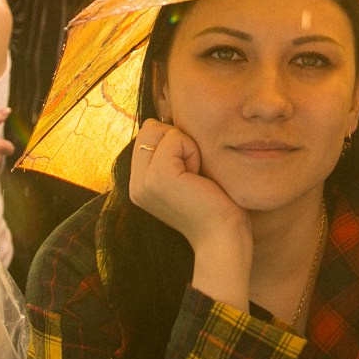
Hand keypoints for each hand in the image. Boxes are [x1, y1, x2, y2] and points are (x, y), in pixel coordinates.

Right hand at [129, 120, 249, 306]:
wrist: (223, 237)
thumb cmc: (214, 206)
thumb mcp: (184, 177)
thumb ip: (168, 155)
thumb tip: (168, 121)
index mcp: (139, 185)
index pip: (146, 135)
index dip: (174, 143)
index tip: (189, 173)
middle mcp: (135, 185)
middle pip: (150, 128)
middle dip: (178, 140)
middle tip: (193, 173)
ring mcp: (144, 182)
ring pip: (161, 130)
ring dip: (187, 146)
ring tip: (195, 177)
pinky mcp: (158, 178)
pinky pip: (175, 138)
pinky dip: (193, 151)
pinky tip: (199, 178)